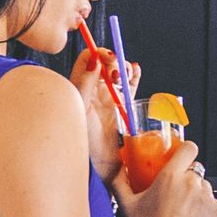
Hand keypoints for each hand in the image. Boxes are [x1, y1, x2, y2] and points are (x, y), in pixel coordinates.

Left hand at [66, 42, 127, 168]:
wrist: (100, 163)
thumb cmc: (85, 138)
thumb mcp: (81, 108)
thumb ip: (85, 83)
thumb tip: (93, 61)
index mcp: (80, 86)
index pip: (86, 59)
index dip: (96, 53)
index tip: (105, 57)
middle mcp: (93, 88)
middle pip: (104, 62)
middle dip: (112, 59)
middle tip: (115, 71)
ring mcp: (109, 96)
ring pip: (118, 71)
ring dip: (123, 66)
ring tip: (123, 75)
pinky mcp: (122, 105)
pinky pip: (130, 85)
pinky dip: (134, 75)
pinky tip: (136, 70)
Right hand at [116, 141, 216, 216]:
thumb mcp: (127, 205)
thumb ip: (119, 182)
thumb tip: (116, 169)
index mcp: (171, 176)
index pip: (188, 148)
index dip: (185, 150)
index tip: (181, 156)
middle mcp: (191, 183)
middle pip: (194, 170)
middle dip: (186, 179)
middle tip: (175, 194)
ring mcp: (206, 197)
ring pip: (204, 187)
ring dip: (196, 194)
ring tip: (182, 211)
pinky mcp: (216, 212)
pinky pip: (212, 203)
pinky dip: (204, 209)